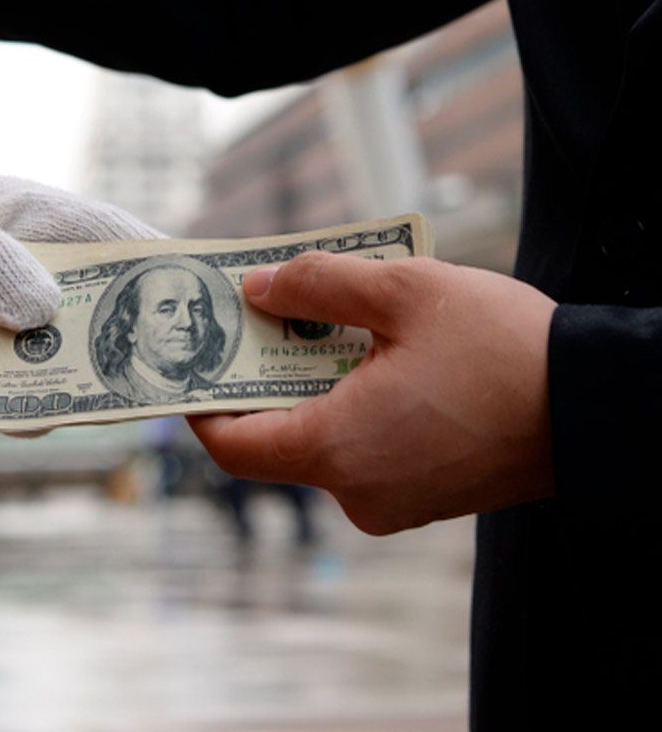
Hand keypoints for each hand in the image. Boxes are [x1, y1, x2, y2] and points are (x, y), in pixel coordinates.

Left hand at [0, 175, 159, 425]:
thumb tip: (43, 311)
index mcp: (30, 222)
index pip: (117, 241)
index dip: (160, 271)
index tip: (190, 305)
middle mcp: (36, 280)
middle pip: (110, 322)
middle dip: (86, 348)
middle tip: (54, 363)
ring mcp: (19, 340)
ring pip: (69, 380)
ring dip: (3, 379)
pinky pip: (25, 417)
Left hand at [189, 252, 556, 533]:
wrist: (598, 404)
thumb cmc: (503, 348)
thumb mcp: (402, 290)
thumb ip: (316, 284)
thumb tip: (257, 289)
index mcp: (339, 449)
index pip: (233, 445)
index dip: (199, 405)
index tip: (187, 366)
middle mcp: (357, 491)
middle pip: (275, 438)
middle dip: (258, 377)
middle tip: (252, 318)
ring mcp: (392, 501)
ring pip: (320, 441)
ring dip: (308, 385)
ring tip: (314, 320)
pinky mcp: (423, 495)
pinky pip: (360, 451)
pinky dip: (346, 405)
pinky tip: (363, 354)